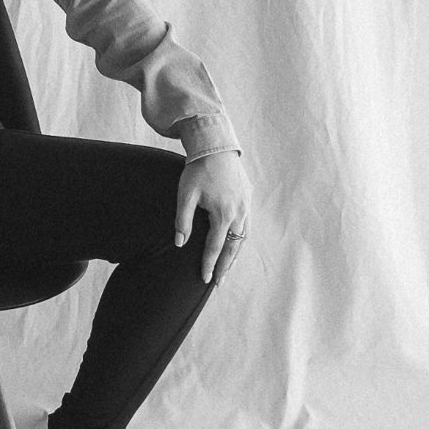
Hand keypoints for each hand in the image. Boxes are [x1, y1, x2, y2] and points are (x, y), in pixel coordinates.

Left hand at [174, 150, 251, 286]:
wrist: (216, 146)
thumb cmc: (197, 170)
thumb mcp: (185, 194)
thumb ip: (182, 220)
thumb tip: (180, 243)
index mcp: (223, 213)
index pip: (215, 246)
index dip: (209, 264)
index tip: (204, 279)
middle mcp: (239, 212)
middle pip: (233, 247)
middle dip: (225, 266)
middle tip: (217, 283)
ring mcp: (246, 205)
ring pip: (243, 237)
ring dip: (234, 254)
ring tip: (226, 269)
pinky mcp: (248, 197)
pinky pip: (247, 224)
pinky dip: (241, 238)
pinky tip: (235, 244)